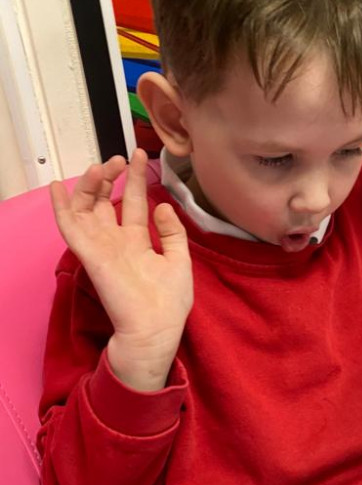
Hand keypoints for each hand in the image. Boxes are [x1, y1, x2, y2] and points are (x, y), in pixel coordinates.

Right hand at [50, 149, 193, 390]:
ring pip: (86, 208)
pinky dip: (62, 207)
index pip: (132, 203)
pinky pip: (70, 227)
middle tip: (119, 159)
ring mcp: (101, 247)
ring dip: (89, 185)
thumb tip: (163, 206)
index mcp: (137, 242)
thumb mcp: (179, 261)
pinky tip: (58, 186)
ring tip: (99, 166)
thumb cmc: (169, 303)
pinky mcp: (90, 255)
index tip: (139, 155)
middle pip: (105, 201)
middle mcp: (116, 242)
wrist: (155, 329)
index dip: (134, 179)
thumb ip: (171, 233)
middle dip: (110, 177)